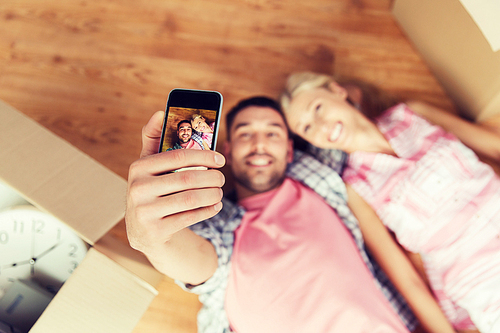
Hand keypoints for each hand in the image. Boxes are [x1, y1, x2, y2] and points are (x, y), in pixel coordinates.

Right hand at [125, 112, 225, 255]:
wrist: (142, 231)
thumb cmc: (152, 189)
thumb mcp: (149, 167)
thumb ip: (154, 140)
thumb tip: (160, 112)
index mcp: (138, 168)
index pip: (178, 156)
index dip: (204, 155)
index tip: (221, 159)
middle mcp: (137, 189)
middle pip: (187, 178)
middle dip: (212, 177)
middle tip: (222, 178)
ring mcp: (145, 212)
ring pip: (191, 199)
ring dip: (212, 194)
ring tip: (219, 192)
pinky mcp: (155, 231)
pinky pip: (190, 218)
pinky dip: (207, 210)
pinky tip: (215, 206)